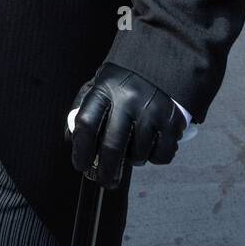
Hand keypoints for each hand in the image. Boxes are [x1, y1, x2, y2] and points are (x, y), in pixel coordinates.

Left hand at [67, 64, 185, 187]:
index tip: (80, 165)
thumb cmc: (123, 83)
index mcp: (106, 89)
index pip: (86, 124)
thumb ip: (83, 108)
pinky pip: (160, 156)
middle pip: (111, 147)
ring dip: (132, 160)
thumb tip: (71, 139)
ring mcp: (152, 110)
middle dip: (105, 171)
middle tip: (104, 180)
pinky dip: (154, 157)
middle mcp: (129, 99)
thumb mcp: (99, 85)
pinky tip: (151, 143)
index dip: (81, 150)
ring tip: (133, 146)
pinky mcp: (173, 121)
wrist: (161, 65)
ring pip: (137, 155)